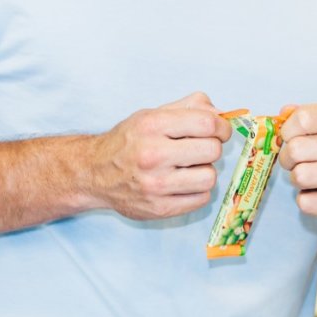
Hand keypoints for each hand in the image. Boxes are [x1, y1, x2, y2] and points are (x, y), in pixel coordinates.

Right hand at [91, 92, 231, 220]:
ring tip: (190, 168)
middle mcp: (153, 155)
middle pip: (212, 150)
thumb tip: (221, 114)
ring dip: (205, 171)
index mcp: (153, 125)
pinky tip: (183, 183)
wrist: (94, 173)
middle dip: (212, 147)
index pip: (207, 124)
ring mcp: (155, 185)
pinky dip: (197, 190)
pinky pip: (201, 199)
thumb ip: (188, 107)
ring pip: (209, 177)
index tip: (220, 131)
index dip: (222, 127)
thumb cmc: (128, 142)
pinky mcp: (159, 208)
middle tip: (200, 149)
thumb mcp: (152, 114)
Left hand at [278, 104, 316, 225]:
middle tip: (297, 162)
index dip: (288, 130)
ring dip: (297, 180)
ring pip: (299, 176)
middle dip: (288, 158)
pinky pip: (306, 202)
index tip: (291, 138)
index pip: (304, 118)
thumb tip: (281, 115)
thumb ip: (310, 118)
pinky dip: (307, 200)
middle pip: (296, 149)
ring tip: (310, 178)